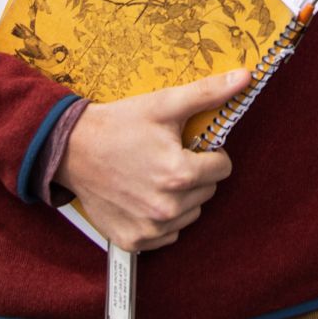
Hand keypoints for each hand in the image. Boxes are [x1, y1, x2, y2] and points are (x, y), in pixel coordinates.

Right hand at [52, 68, 248, 250]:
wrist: (72, 149)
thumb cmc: (119, 124)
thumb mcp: (164, 103)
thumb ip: (208, 93)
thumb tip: (246, 77)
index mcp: (179, 175)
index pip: (223, 168)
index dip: (209, 153)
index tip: (187, 145)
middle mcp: (166, 208)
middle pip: (208, 191)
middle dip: (195, 174)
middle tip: (167, 157)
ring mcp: (149, 229)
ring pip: (190, 213)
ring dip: (181, 197)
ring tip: (154, 175)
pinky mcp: (133, 241)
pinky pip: (168, 234)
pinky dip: (162, 219)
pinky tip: (143, 196)